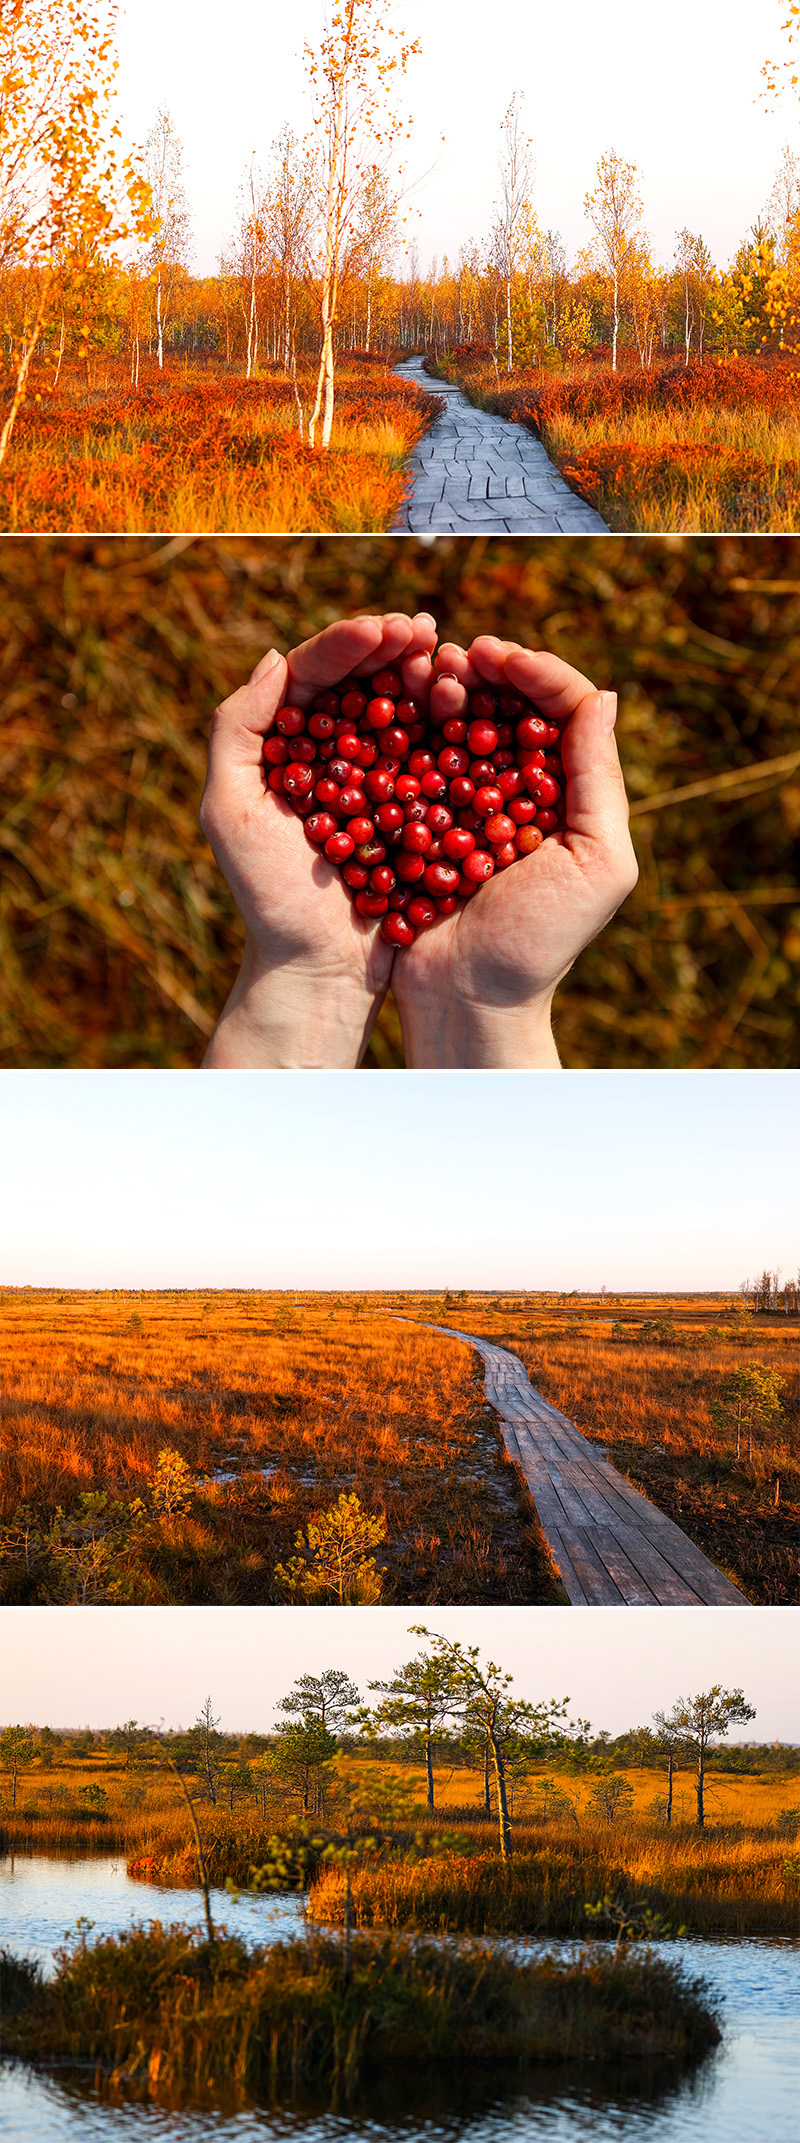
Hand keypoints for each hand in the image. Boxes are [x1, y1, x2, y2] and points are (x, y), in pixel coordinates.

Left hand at [200, 612, 436, 1066]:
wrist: (320, 969)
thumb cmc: (268, 897)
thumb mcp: (231, 811)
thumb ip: (238, 730)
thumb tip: (278, 656)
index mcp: (283, 748)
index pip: (313, 677)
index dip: (347, 644)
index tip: (383, 626)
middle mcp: (330, 756)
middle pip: (363, 685)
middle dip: (394, 650)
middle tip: (427, 629)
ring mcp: (376, 782)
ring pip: (403, 714)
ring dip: (427, 680)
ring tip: (450, 660)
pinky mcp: (414, 813)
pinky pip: (435, 760)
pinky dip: (453, 729)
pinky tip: (471, 707)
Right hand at [391, 635, 638, 1067]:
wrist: (468, 1000)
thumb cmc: (540, 942)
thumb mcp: (597, 862)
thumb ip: (600, 779)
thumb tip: (602, 690)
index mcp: (566, 794)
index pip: (560, 708)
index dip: (531, 671)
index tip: (493, 655)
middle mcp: (516, 790)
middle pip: (503, 707)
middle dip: (479, 672)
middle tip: (449, 656)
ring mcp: (461, 804)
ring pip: (453, 726)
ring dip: (436, 691)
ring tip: (420, 674)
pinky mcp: (413, 823)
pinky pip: (407, 761)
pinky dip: (397, 729)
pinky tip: (382, 709)